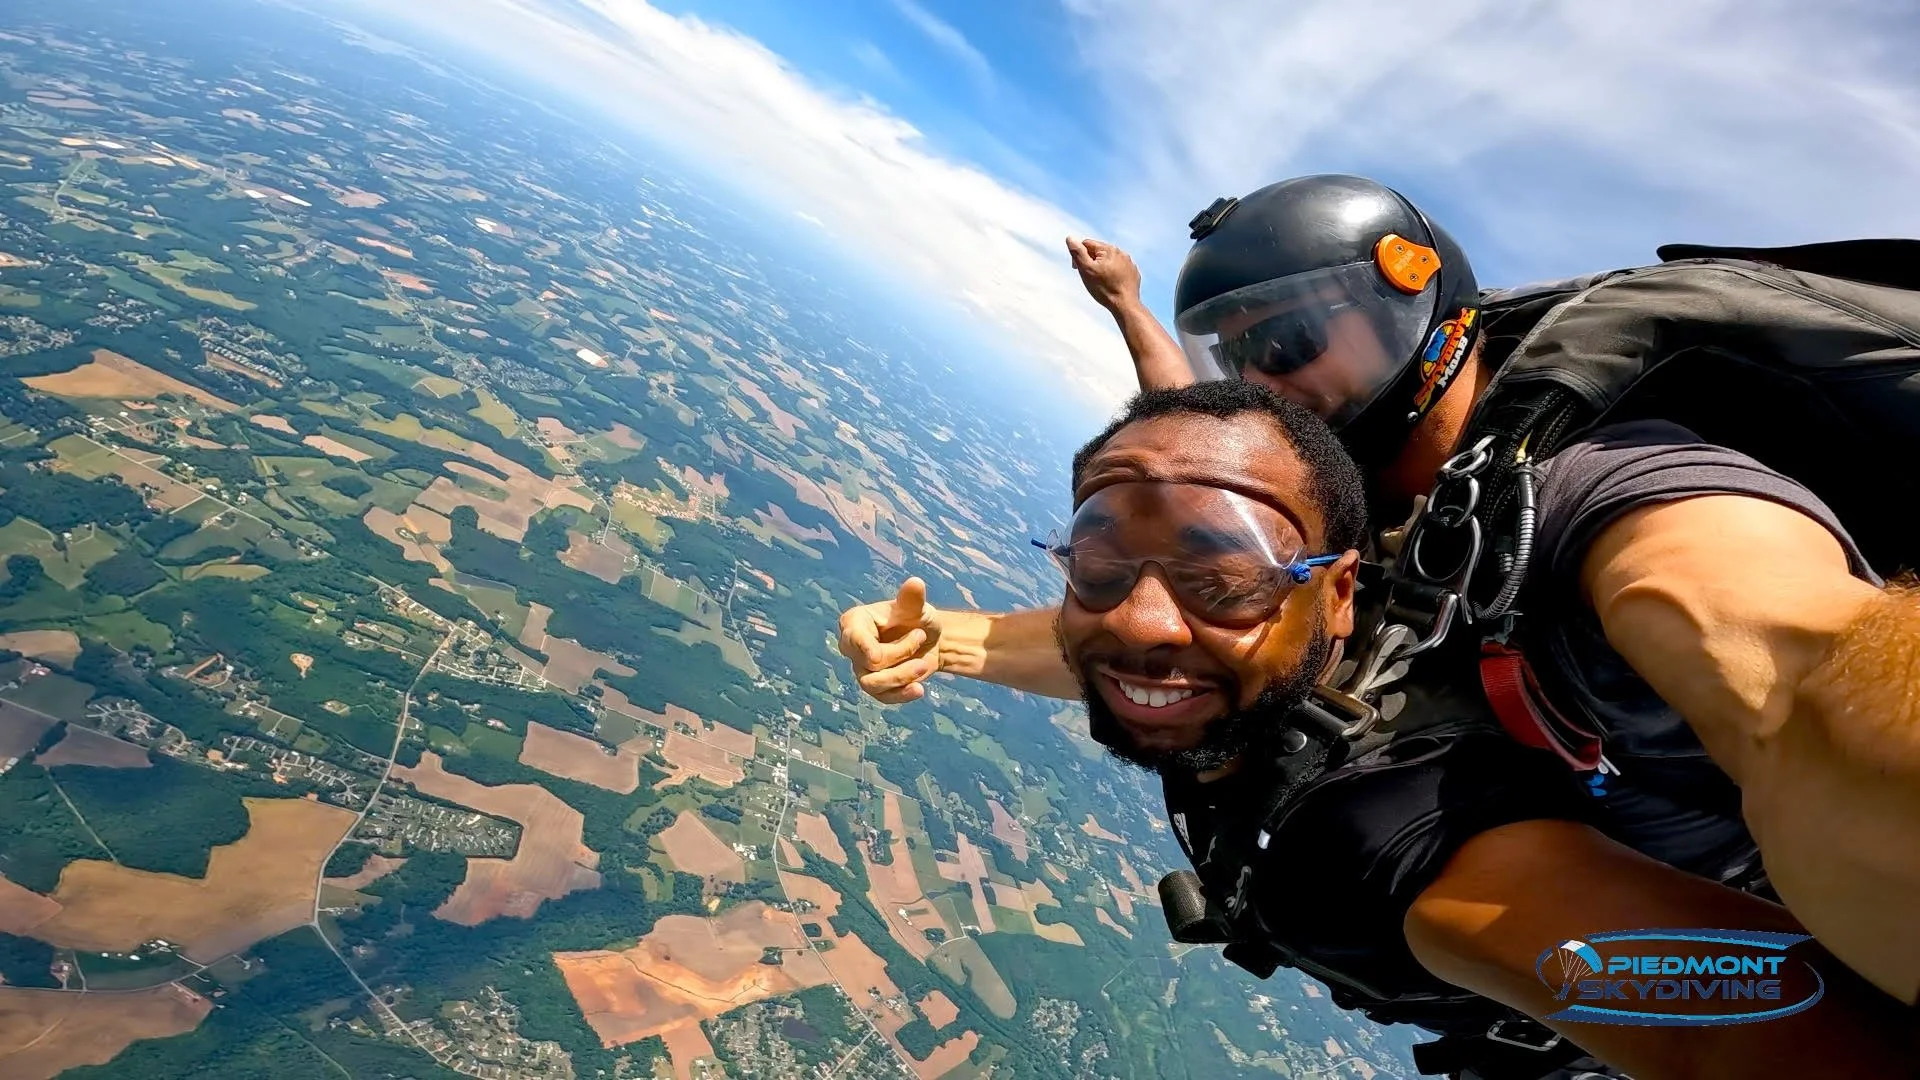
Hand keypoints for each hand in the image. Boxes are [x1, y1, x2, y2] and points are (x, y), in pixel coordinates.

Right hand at [837, 578, 942, 703]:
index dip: (863, 647)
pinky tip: (919, 690)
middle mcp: (853, 647)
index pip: (852, 636)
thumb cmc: (916, 618)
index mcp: (855, 622)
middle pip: (867, 662)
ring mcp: (862, 668)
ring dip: (902, 676)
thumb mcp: (917, 608)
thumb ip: (912, 599)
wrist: (930, 640)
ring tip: (924, 665)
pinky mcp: (876, 687)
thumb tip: (915, 582)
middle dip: (898, 654)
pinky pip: (883, 697)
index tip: (876, 656)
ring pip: (873, 684)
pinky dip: (902, 695)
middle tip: (921, 635)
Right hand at [1066, 236, 1142, 313]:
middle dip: (1091, 261)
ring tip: (1101, 282)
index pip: (1087, 244)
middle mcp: (1121, 252)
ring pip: (1110, 260)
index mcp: (1108, 249)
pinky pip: (1120, 269)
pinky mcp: (1133, 272)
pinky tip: (1111, 284)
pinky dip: (1113, 274)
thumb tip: (1070, 238)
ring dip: (1103, 267)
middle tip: (1089, 277)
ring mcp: (1129, 262)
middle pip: (1099, 252)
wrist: (1125, 304)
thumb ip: (1077, 253)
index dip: (1078, 255)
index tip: (1077, 269)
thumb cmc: (1104, 288)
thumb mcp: (1086, 270)